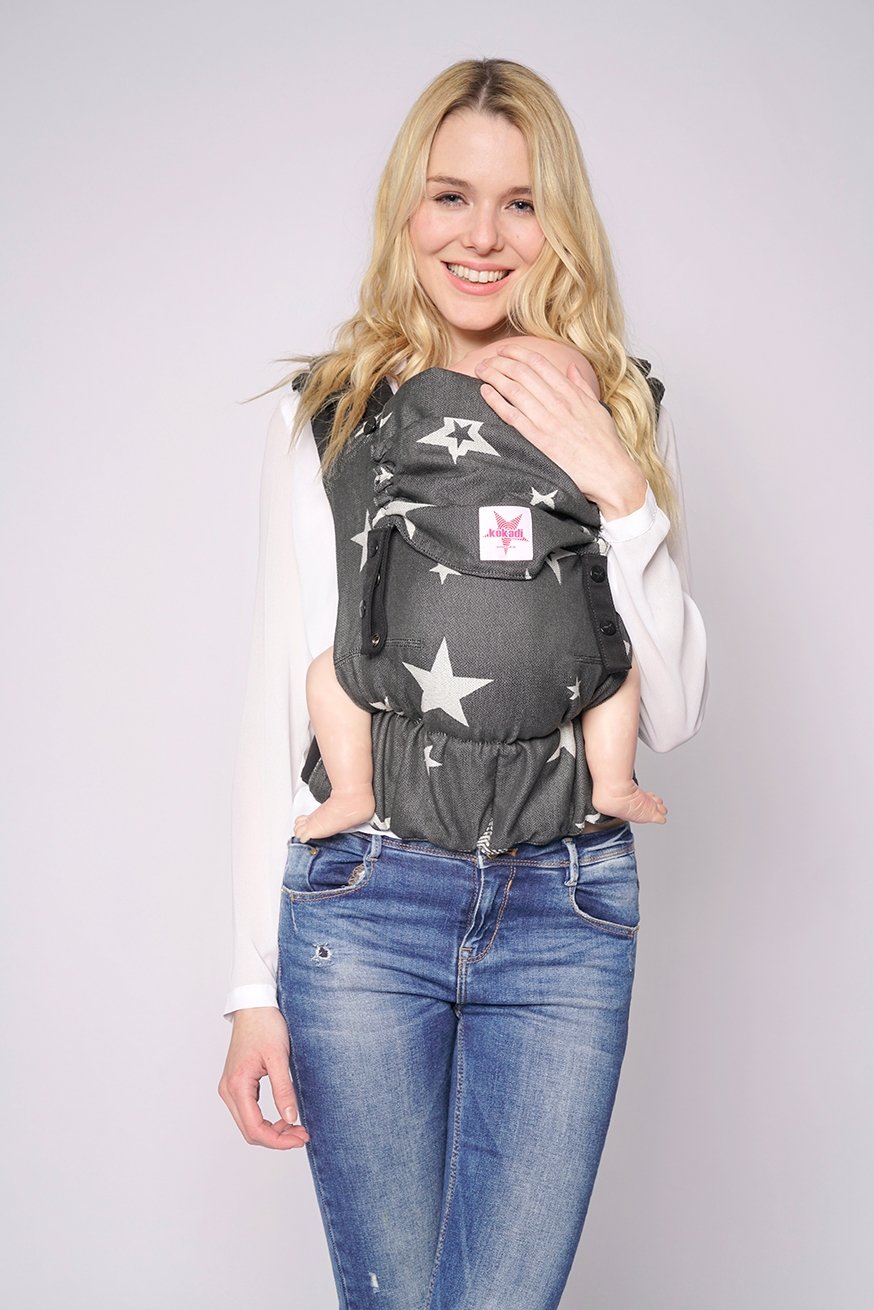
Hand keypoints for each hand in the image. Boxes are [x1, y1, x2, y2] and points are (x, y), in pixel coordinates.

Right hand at [218, 1006, 310, 1149]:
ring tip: (296, 1127)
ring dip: (272, 1130)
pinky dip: (266, 1119)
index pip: (255, 1128)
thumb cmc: (265, 1025)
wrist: (254, 1005)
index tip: (301, 1138)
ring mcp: (230, 1087)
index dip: (279, 1140)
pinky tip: (284, 1116)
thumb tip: (291, 1118)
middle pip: (250, 1131)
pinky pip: (249, 1111)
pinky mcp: (237, 1083)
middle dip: (277, 1138)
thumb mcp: (278, 1057)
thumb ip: (283, 1090)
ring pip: (249, 1123)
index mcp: (237, 1086)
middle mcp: (228, 1090)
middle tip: (303, 1135)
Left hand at [474, 341, 647, 520]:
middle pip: (522, 372)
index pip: (539, 363)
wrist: (609, 472)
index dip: (518, 353)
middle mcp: (557, 402)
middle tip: (486, 358)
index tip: (505, 350)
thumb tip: (572, 368)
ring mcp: (547, 420)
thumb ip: (582, 387)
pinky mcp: (539, 439)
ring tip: (480, 369)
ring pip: (514, 389)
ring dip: (494, 376)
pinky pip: (512, 416)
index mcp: (571, 393)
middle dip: (501, 361)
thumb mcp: (597, 408)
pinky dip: (496, 401)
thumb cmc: (605, 444)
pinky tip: (485, 392)